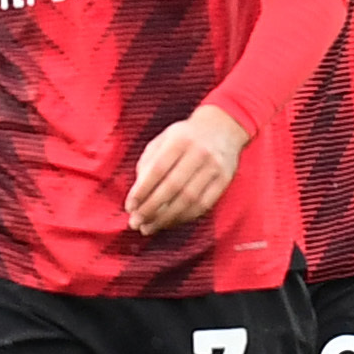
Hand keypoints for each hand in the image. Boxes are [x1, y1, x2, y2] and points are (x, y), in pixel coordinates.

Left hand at [125, 104, 248, 233]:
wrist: (223, 126)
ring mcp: (215, 167)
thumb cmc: (185, 136)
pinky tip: (170, 222)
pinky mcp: (225, 180)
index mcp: (179, 140)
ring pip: (189, 200)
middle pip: (172, 187)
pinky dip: (185, 217)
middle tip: (136, 223)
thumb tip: (137, 194)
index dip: (142, 191)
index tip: (129, 207)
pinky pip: (204, 204)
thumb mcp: (163, 140)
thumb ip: (148, 163)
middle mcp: (199, 153)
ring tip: (149, 227)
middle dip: (151, 209)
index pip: (157, 169)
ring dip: (166, 218)